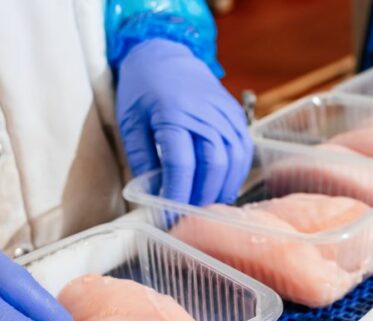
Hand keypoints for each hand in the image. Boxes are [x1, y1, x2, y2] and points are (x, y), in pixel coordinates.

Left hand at [116, 38, 252, 204]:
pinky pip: (243, 151)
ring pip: (233, 161)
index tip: (170, 215)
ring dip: (220, 189)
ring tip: (205, 207)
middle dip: (201, 197)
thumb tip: (154, 195)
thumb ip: (142, 159)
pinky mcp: (236, 115)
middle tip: (188, 216)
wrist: (163, 52)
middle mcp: (204, 113)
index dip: (177, 194)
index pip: (181, 165)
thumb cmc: (142, 89)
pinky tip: (221, 188)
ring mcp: (225, 113)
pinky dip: (235, 174)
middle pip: (213, 165)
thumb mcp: (129, 123)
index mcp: (173, 113)